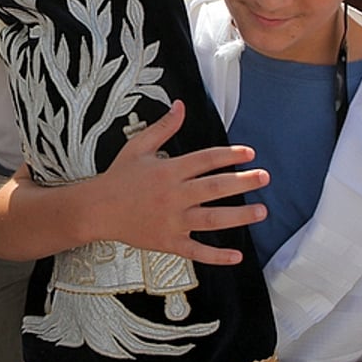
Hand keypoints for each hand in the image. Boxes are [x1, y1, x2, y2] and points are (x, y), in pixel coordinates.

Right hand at [93, 101, 268, 264]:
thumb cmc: (118, 177)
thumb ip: (163, 127)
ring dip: (238, 217)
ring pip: (211, 220)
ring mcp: (172, 221)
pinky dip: (216, 256)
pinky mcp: (168, 242)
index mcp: (168, 171)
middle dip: (242, 182)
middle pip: (214, 188)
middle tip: (264, 177)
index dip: (229, 155)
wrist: (96, 209)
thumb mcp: (138, 147)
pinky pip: (196, 252)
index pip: (205, 160)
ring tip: (261, 212)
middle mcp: (173, 196)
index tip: (249, 153)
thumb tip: (181, 106)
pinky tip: (236, 256)